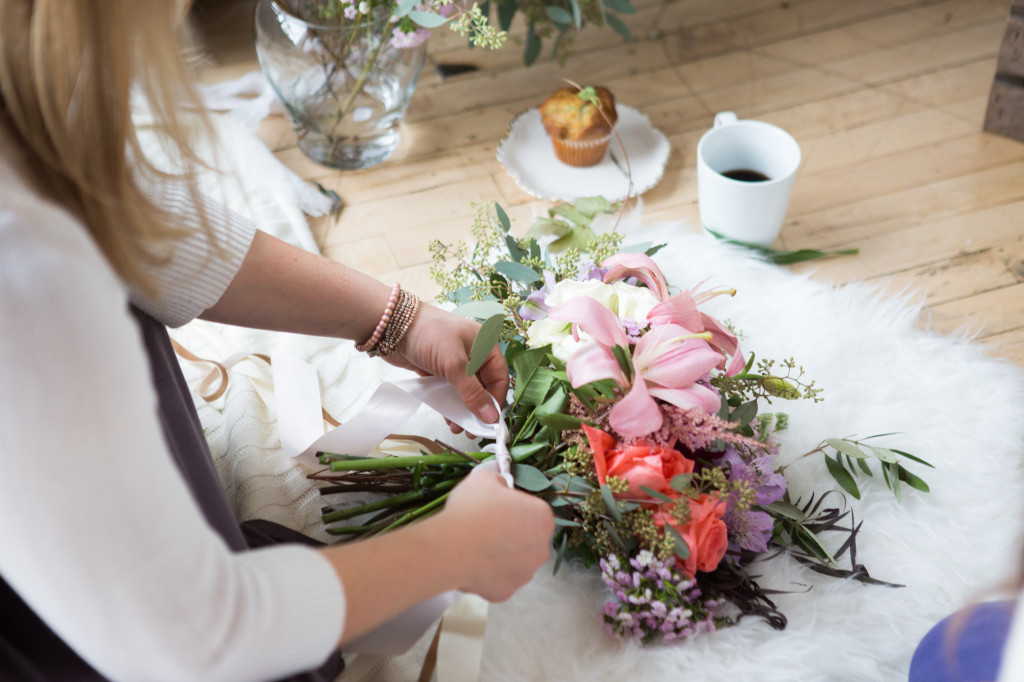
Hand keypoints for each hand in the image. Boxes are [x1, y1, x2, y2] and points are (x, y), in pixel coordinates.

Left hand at [392, 303, 507, 429]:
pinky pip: (450, 390)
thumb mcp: (455, 364)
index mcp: (485, 344)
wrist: (390, 325)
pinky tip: (448, 417)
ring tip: (457, 427)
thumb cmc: (429, 335)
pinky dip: (450, 403)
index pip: (499, 377)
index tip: (489, 423)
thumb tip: (491, 418)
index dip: (496, 400)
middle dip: (477, 408)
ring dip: (463, 409)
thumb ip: (473, 393)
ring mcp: (455, 361)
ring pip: (465, 390)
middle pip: (483, 386)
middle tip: (472, 430)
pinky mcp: (439, 368)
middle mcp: (473, 353)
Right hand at [440, 470, 553, 601]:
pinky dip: (489, 575)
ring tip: (477, 547)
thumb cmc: (471, 510)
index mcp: (541, 517)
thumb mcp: (484, 480)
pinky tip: (473, 564)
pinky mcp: (507, 592)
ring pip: (516, 562)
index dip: (515, 509)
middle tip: (488, 528)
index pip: (534, 511)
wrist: (452, 548)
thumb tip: (501, 487)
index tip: (498, 509)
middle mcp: (541, 547)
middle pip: (529, 539)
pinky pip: (500, 580)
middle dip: (513, 535)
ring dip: (502, 556)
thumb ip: (499, 481)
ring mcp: (525, 573)